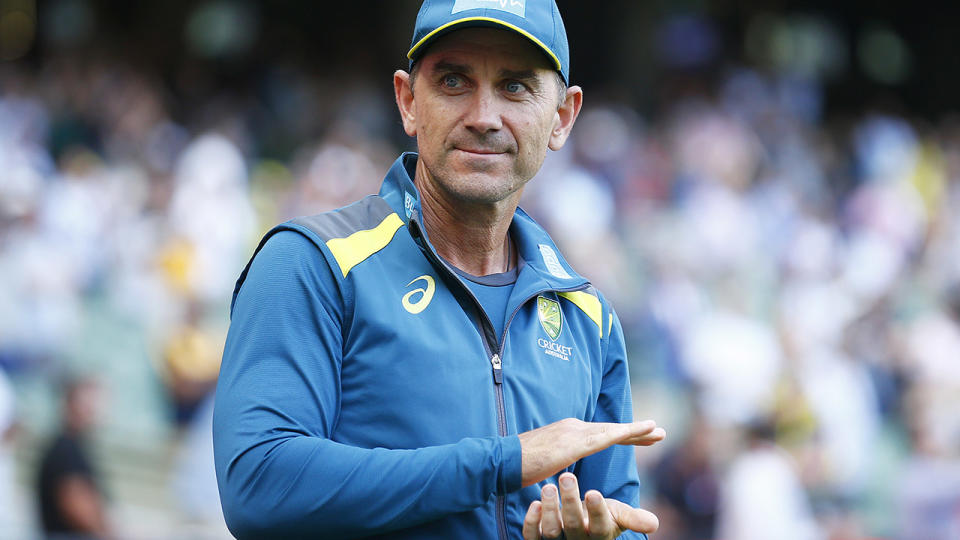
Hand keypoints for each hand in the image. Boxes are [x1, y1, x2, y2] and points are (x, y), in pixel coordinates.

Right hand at [519, 418, 664, 486]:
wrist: (502, 461)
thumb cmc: (520, 464)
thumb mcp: (547, 460)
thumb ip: (561, 459)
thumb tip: (566, 466)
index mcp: (569, 432)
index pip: (602, 433)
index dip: (624, 435)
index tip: (643, 436)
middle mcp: (573, 427)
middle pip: (611, 430)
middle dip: (636, 432)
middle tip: (659, 432)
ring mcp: (573, 432)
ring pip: (611, 431)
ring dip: (636, 431)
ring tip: (657, 431)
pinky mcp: (572, 443)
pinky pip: (604, 438)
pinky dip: (624, 434)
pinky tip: (639, 433)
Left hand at [522, 473, 658, 539]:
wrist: (577, 529)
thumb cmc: (599, 517)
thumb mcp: (617, 515)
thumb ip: (632, 518)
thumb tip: (654, 523)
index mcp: (600, 534)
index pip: (600, 526)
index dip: (597, 511)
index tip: (594, 493)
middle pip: (574, 526)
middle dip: (571, 502)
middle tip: (567, 476)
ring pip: (551, 531)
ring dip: (550, 509)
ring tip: (549, 486)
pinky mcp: (538, 538)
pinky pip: (532, 535)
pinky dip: (531, 521)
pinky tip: (534, 503)